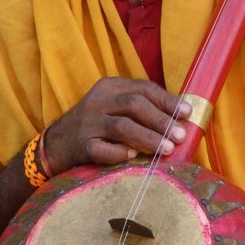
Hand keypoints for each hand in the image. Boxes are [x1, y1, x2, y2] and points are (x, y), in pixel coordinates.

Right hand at [44, 78, 190, 173]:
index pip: (143, 88)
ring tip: (167, 149)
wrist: (57, 144)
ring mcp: (88, 123)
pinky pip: (103, 149)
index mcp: (110, 87)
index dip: (167, 100)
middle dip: (161, 120)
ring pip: (122, 127)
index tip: (187, 113)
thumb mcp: (114, 106)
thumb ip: (140, 107)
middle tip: (180, 135)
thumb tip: (179, 115)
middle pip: (134, 105)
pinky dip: (121, 153)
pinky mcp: (81, 145)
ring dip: (148, 138)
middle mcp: (98, 100)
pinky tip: (134, 157)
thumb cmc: (96, 124)